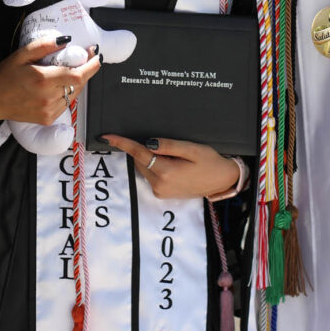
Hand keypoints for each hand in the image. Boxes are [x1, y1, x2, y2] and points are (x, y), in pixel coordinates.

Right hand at [0, 35, 100, 122]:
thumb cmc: (4, 75)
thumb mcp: (22, 54)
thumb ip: (44, 46)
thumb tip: (66, 40)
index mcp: (43, 79)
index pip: (78, 75)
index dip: (92, 66)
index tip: (96, 56)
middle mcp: (48, 97)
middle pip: (79, 84)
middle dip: (85, 71)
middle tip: (82, 59)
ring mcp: (49, 111)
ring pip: (74, 95)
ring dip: (75, 83)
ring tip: (66, 72)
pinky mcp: (47, 119)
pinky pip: (66, 104)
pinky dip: (66, 94)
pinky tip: (56, 87)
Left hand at [104, 134, 239, 199]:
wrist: (222, 181)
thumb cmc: (210, 162)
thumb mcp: (192, 148)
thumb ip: (169, 145)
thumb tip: (148, 143)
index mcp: (166, 172)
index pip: (138, 154)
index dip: (122, 143)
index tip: (107, 136)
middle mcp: (160, 184)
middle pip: (140, 160)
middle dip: (145, 149)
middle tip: (169, 146)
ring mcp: (160, 191)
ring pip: (144, 168)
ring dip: (151, 158)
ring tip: (175, 156)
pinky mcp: (163, 194)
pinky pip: (151, 175)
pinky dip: (155, 166)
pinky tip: (174, 164)